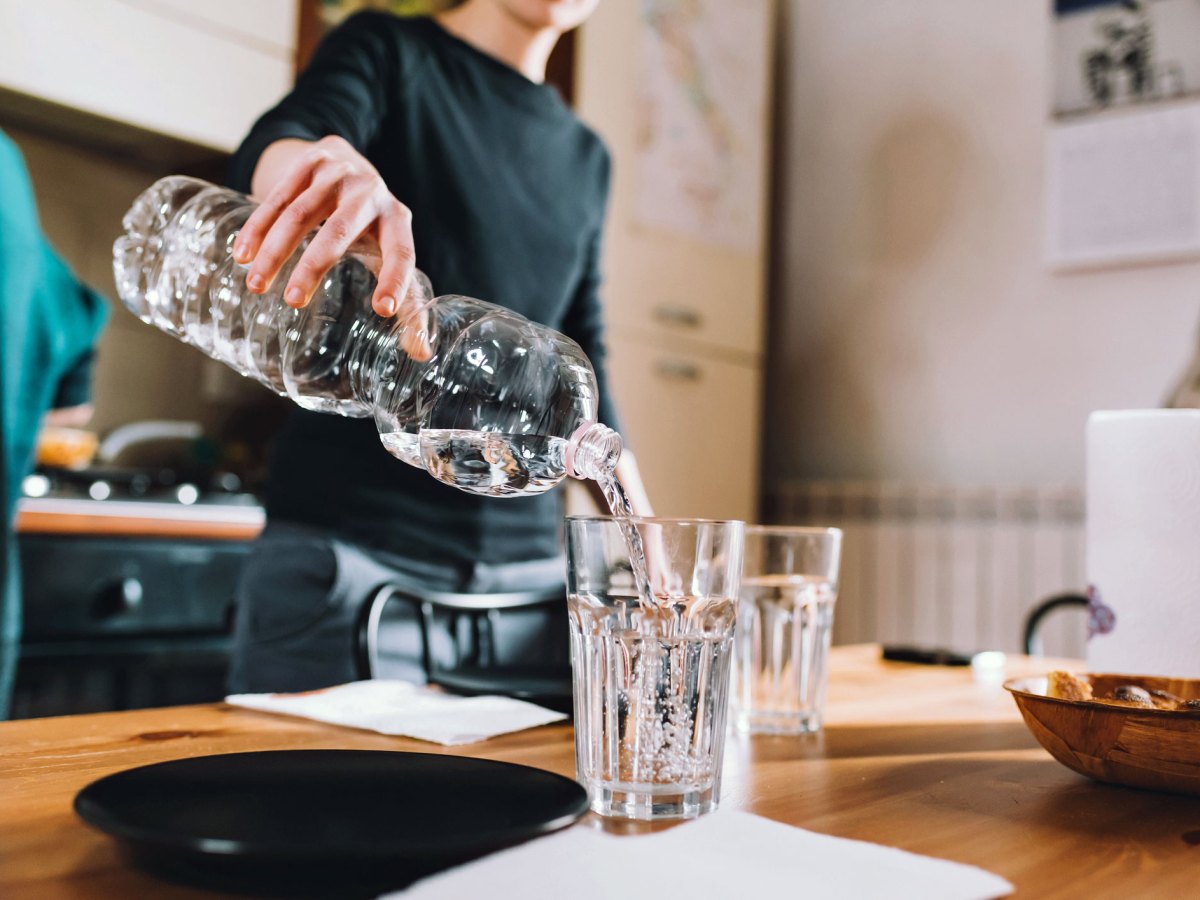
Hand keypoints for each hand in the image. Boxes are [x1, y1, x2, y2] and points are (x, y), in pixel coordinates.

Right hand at [231, 136, 415, 318]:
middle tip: (293, 301)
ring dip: (275, 252)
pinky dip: (257, 228)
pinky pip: (277, 197)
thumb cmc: (370, 223)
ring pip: (300, 214)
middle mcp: (370, 193)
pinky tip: (243, 255)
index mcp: (397, 219)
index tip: (383, 310)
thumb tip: (422, 353)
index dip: (395, 280)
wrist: (344, 158)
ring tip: (256, 285)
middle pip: (341, 231)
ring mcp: (338, 173)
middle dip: (314, 266)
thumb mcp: (389, 252)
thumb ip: (406, 300)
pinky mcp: (307, 161)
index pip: (402, 252)